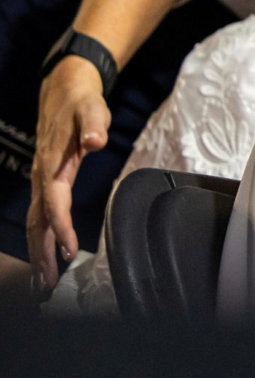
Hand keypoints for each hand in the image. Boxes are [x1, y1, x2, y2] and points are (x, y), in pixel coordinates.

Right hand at [30, 56, 111, 295]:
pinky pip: (40, 216)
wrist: (64, 92)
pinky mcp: (45, 183)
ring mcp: (40, 180)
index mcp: (52, 163)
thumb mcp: (92, 109)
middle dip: (42, 253)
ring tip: (43, 282)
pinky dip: (40, 239)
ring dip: (38, 252)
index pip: (55, 201)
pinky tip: (46, 257)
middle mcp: (41, 176)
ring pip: (35, 222)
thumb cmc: (81, 104)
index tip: (69, 250)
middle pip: (38, 221)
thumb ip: (94, 124)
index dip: (61, 226)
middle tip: (48, 284)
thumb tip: (95, 140)